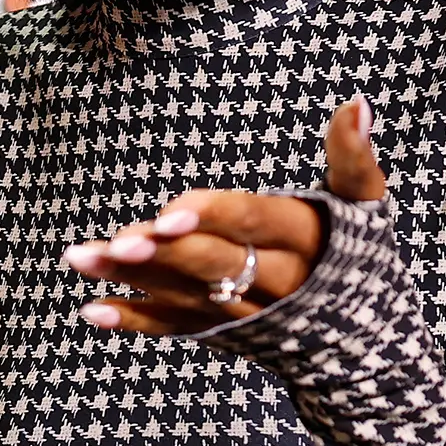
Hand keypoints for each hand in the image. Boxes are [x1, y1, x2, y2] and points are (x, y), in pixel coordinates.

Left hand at [59, 98, 385, 334]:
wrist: (365, 344)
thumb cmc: (356, 254)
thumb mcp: (364, 206)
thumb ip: (352, 156)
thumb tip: (357, 101)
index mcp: (309, 243)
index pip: (256, 224)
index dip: (213, 218)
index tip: (168, 213)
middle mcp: (276, 284)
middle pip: (215, 265)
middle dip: (165, 255)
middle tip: (117, 242)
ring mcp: (246, 315)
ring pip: (186, 296)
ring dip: (132, 280)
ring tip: (80, 258)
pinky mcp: (223, 335)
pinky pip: (177, 329)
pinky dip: (136, 321)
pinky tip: (91, 309)